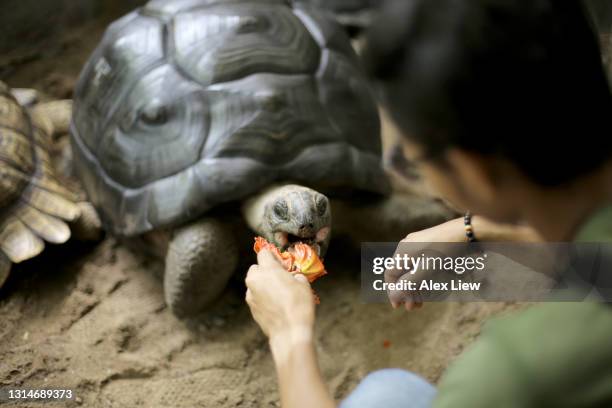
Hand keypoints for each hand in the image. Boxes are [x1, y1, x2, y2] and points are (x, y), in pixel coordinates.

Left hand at [245, 250, 315, 342]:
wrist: (289, 332)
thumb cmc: (299, 306)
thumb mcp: (304, 284)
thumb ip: (295, 275)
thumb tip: (293, 277)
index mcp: (268, 270)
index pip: (264, 253)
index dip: (272, 256)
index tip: (281, 262)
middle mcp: (255, 280)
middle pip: (255, 268)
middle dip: (265, 270)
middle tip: (280, 278)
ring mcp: (251, 295)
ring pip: (254, 283)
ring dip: (263, 284)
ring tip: (278, 293)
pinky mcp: (251, 308)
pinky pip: (255, 296)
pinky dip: (262, 297)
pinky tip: (274, 304)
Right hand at [386, 216, 542, 310]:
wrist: (470, 231)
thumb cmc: (447, 248)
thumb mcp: (427, 268)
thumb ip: (409, 283)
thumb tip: (394, 296)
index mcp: (404, 250)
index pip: (390, 274)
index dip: (392, 291)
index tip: (399, 306)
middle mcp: (409, 246)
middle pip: (402, 273)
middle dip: (407, 292)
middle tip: (414, 307)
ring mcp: (420, 245)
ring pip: (413, 270)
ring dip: (416, 287)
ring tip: (423, 301)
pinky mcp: (433, 245)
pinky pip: (423, 265)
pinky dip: (424, 278)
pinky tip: (431, 286)